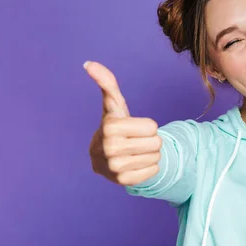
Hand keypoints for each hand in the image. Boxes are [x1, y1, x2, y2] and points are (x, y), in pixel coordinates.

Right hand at [84, 61, 161, 185]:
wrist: (105, 157)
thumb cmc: (115, 126)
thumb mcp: (113, 104)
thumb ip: (106, 82)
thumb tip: (89, 63)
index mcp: (109, 128)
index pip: (152, 127)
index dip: (147, 126)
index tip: (133, 128)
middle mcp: (110, 149)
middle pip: (156, 142)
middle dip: (150, 140)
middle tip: (135, 140)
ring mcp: (116, 167)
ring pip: (156, 157)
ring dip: (149, 153)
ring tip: (134, 151)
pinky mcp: (123, 181)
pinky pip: (153, 171)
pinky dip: (149, 167)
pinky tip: (135, 163)